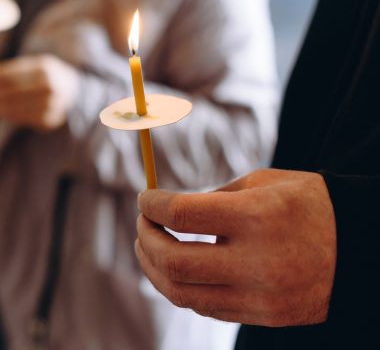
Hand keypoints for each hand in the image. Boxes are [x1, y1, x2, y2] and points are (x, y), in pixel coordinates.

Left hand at [0, 54, 79, 130]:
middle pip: (11, 93)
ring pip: (15, 108)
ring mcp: (50, 107)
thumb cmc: (45, 75)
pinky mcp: (48, 121)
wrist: (74, 92)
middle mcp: (50, 88)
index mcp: (45, 69)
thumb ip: (12, 70)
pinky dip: (5, 115)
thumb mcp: (33, 65)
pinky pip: (21, 118)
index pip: (11, 76)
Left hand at [135, 169, 336, 326]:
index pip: (180, 214)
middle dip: (145, 240)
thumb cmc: (308, 204)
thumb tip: (167, 211)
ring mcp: (261, 295)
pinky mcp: (265, 316)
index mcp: (256, 216)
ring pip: (182, 294)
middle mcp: (257, 260)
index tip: (145, 199)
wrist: (362, 249)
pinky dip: (182, 287)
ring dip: (154, 269)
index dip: (152, 206)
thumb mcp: (264, 183)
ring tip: (148, 248)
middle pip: (173, 260)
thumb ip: (213, 197)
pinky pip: (206, 308)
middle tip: (142, 224)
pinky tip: (177, 269)